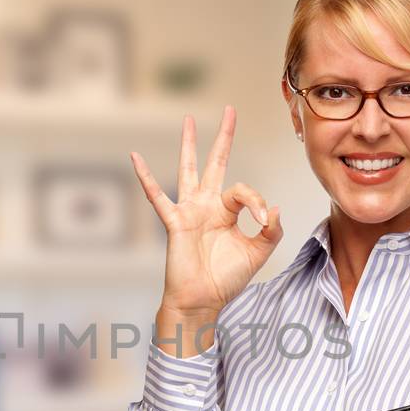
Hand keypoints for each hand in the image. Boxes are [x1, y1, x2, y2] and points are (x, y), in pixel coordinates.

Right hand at [131, 105, 283, 319]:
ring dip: (189, 145)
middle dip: (223, 137)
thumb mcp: (258, 253)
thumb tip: (275, 207)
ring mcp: (189, 211)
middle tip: (231, 110)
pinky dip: (146, 177)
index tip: (264, 221)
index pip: (244, 190)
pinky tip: (135, 156)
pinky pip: (157, 196)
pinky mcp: (174, 222)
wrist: (203, 300)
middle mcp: (207, 205)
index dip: (257, 203)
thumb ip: (271, 231)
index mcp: (226, 211)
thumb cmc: (225, 279)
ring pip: (189, 170)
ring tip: (188, 120)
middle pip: (216, 163)